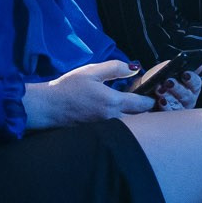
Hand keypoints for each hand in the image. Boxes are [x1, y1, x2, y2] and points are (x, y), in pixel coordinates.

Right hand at [24, 60, 152, 128]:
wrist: (48, 107)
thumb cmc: (68, 87)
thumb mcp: (92, 71)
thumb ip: (115, 68)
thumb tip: (135, 69)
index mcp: (112, 102)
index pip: (141, 104)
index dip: (150, 100)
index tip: (154, 95)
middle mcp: (111, 119)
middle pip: (139, 119)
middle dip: (145, 112)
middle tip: (147, 103)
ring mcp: (104, 129)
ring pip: (128, 127)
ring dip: (135, 120)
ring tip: (135, 110)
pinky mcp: (97, 134)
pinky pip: (117, 131)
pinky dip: (123, 125)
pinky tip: (118, 116)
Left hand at [149, 69, 201, 111]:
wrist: (144, 91)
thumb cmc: (159, 78)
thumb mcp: (167, 69)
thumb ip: (178, 67)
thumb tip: (199, 66)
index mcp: (191, 86)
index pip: (196, 83)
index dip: (191, 78)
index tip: (185, 74)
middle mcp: (187, 99)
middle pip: (187, 95)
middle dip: (177, 88)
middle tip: (169, 82)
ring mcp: (179, 109)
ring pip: (178, 105)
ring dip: (169, 97)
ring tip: (160, 90)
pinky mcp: (168, 116)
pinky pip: (168, 113)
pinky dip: (165, 107)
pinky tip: (160, 101)